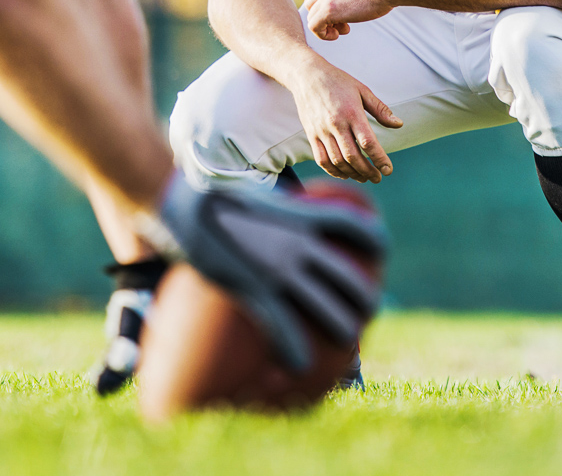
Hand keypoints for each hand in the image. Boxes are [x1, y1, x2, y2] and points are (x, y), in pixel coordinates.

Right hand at [151, 175, 388, 372]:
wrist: (182, 203)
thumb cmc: (216, 196)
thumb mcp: (258, 194)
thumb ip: (278, 209)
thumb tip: (283, 212)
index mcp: (303, 217)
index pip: (356, 226)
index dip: (376, 241)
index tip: (380, 253)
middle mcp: (300, 245)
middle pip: (353, 279)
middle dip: (365, 301)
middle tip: (362, 313)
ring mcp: (280, 269)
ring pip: (332, 311)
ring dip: (345, 332)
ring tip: (344, 344)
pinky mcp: (255, 289)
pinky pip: (286, 329)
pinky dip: (297, 352)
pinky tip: (300, 366)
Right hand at [288, 61, 403, 182]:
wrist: (307, 76)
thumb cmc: (338, 82)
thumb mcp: (362, 90)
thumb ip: (381, 110)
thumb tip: (399, 124)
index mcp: (351, 113)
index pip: (367, 142)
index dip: (379, 159)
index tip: (388, 170)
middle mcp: (335, 124)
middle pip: (352, 156)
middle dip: (367, 171)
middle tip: (377, 177)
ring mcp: (321, 131)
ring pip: (337, 161)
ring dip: (352, 173)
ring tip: (364, 177)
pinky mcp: (311, 135)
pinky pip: (322, 160)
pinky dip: (333, 171)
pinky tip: (344, 174)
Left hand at [300, 0, 395, 40]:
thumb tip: (345, 6)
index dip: (326, 8)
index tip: (341, 15)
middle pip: (311, 5)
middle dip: (324, 18)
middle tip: (341, 24)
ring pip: (311, 16)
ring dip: (325, 27)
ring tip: (341, 30)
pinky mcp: (327, 10)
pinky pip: (314, 26)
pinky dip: (322, 34)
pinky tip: (336, 35)